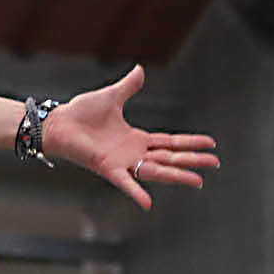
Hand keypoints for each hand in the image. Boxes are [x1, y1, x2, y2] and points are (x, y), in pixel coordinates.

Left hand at [42, 67, 214, 209]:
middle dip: (192, 161)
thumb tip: (140, 70)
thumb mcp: (112, 96)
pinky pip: (124, 182)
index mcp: (136, 138)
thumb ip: (129, 86)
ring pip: (155, 171)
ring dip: (177, 176)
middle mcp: (133, 153)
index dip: (190, 143)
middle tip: (215, 163)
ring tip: (198, 181)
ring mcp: (122, 162)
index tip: (211, 144)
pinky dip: (135, 192)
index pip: (170, 142)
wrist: (58, 122)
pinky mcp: (107, 168)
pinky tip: (148, 203)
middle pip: (170, 159)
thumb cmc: (80, 113)